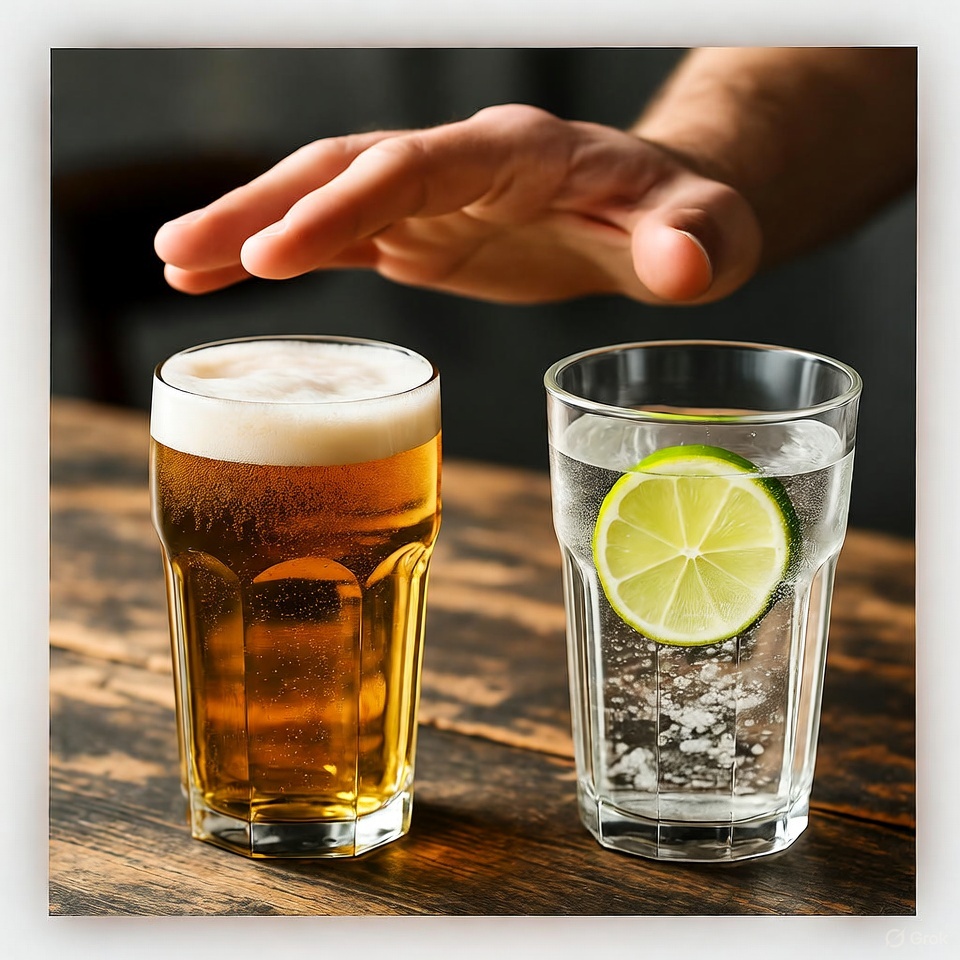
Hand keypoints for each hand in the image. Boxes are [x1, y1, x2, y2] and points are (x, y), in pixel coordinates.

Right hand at [154, 104, 761, 305]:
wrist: (660, 217)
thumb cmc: (684, 220)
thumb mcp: (708, 232)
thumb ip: (694, 242)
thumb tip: (682, 264)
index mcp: (519, 154)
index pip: (414, 166)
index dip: (343, 204)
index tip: (276, 254)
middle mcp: (463, 164)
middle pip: (345, 169)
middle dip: (263, 208)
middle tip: (181, 254)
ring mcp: (437, 198)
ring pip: (326, 195)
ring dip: (251, 227)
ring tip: (176, 265)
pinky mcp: (425, 233)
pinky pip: (341, 238)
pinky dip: (283, 256)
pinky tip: (228, 281)